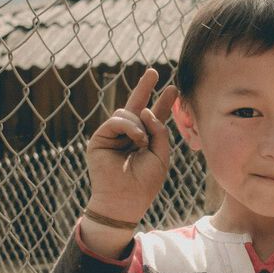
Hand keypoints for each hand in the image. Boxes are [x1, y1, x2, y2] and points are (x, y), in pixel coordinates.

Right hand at [84, 69, 176, 222]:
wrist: (126, 200)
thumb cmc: (145, 183)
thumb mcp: (161, 155)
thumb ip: (159, 131)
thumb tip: (145, 110)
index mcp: (145, 140)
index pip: (154, 117)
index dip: (163, 103)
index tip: (173, 89)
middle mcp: (129, 135)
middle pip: (137, 106)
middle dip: (144, 87)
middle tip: (154, 72)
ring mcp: (113, 136)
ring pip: (128, 112)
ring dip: (139, 125)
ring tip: (141, 142)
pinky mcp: (100, 138)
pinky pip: (117, 120)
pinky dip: (129, 127)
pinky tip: (136, 140)